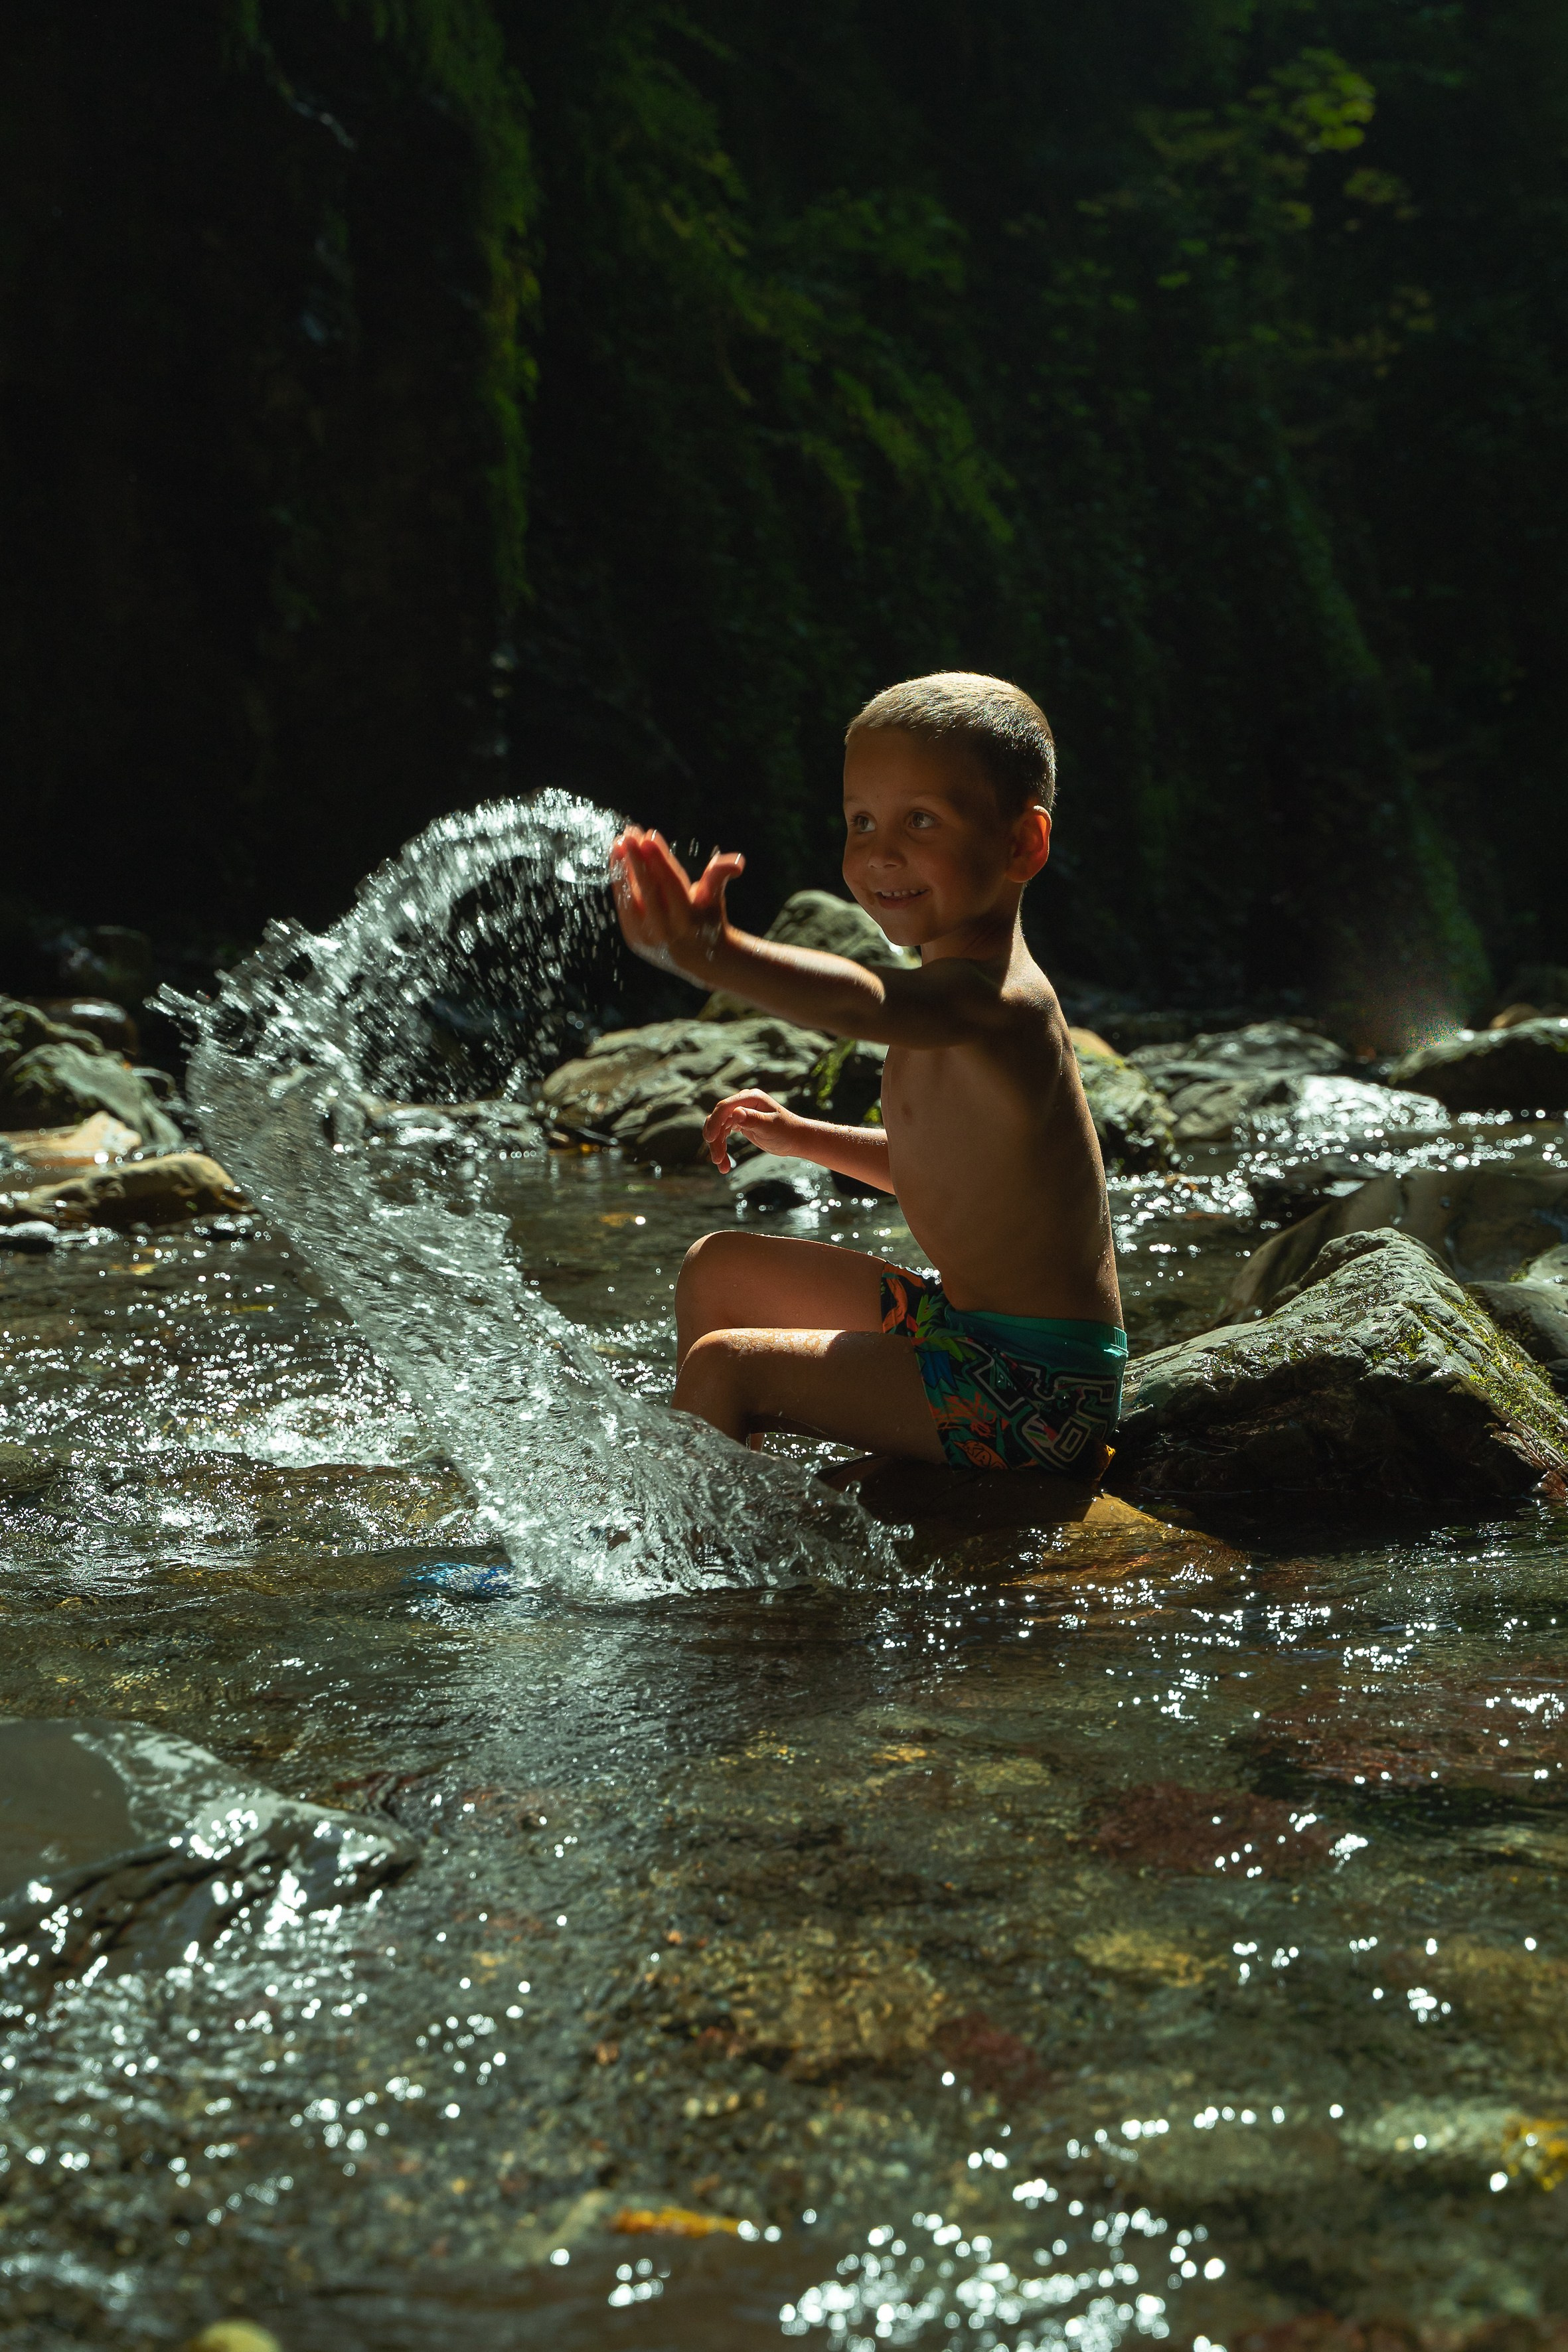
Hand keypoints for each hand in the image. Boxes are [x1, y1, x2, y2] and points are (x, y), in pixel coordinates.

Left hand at [609, 825, 744, 974]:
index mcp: (688, 920)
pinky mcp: (632, 937)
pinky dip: (618, 882)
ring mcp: (646, 936)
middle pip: (648, 890)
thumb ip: (719, 876)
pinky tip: (616, 860)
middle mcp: (666, 930)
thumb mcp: (714, 898)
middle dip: (637, 860)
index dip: (659, 859)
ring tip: (618, 843)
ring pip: (631, 897)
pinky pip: (623, 905)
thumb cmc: (705, 917)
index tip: (649, 835)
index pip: (671, 884)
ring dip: (622, 868)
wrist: (695, 957)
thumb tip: (738, 863)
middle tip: (629, 835)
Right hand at [703, 1089, 805, 1173]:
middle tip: (717, 1160)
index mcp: (751, 1098)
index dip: (715, 1122)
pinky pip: (723, 1134)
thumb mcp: (770, 1127)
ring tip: (722, 1166)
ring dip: (717, 1146)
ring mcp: (740, 1112)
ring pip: (719, 1128)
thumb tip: (735, 1113)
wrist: (795, 1139)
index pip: (725, 1107)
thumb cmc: (786, 1132)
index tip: (710, 1139)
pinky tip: (724, 1163)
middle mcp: (743, 1102)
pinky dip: (722, 1147)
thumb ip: (753, 1119)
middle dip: (715, 1139)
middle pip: (719, 1119)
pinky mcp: (740, 1123)